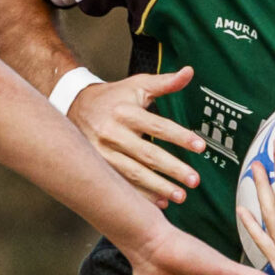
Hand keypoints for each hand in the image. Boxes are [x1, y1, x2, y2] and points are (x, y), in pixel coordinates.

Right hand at [71, 67, 206, 205]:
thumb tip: (189, 72)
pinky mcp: (98, 167)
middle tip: (194, 180)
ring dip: (158, 187)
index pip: (158, 126)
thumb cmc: (113, 97)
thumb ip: (165, 82)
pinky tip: (160, 202)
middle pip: (147, 154)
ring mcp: (103, 153)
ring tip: (180, 196)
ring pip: (134, 174)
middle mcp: (113, 133)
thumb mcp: (137, 85)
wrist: (73, 106)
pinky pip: (122, 184)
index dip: (180, 137)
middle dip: (172, 169)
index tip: (201, 147)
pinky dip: (141, 195)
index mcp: (126, 113)